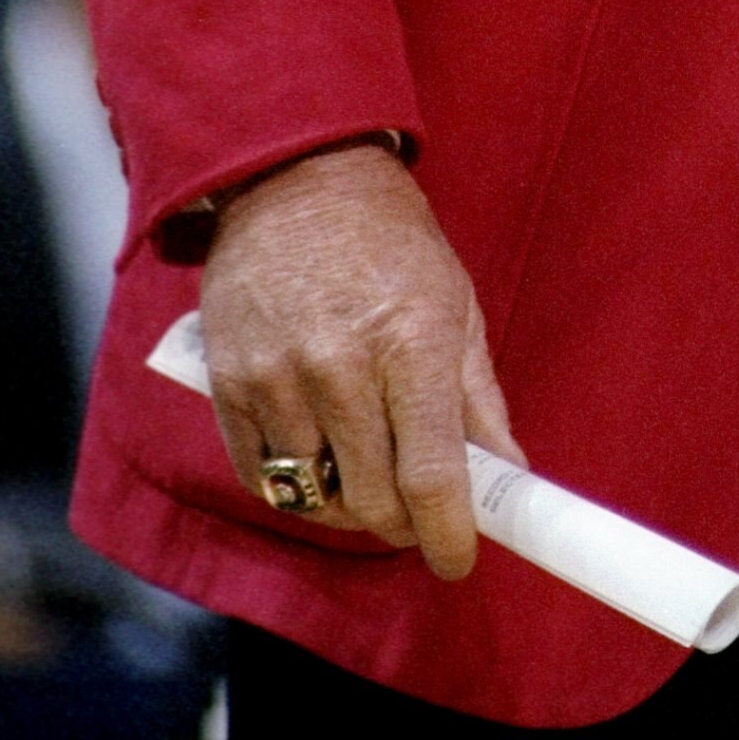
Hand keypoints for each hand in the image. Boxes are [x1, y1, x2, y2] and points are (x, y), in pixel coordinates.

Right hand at [200, 141, 522, 578]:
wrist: (296, 179)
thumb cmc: (391, 242)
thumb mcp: (455, 304)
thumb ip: (479, 400)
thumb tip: (508, 477)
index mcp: (411, 340)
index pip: (430, 473)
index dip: (449, 534)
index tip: (459, 559)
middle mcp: (341, 365)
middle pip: (372, 499)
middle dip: (403, 523)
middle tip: (419, 511)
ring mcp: (278, 377)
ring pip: (315, 496)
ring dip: (348, 504)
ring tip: (369, 475)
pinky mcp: (231, 385)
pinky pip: (261, 477)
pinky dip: (293, 486)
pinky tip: (318, 459)